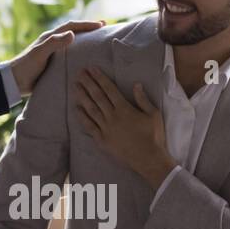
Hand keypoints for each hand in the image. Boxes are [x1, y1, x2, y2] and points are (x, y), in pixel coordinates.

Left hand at [8, 20, 104, 95]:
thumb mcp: (40, 54)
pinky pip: (70, 55)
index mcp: (50, 38)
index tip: (101, 24)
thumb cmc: (26, 67)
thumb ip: (54, 43)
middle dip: (88, 29)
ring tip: (98, 41)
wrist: (14, 82)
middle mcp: (52, 43)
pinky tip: (87, 59)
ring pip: (72, 43)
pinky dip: (80, 53)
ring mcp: (53, 53)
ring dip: (85, 40)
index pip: (71, 26)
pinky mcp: (53, 64)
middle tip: (103, 27)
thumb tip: (72, 34)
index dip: (86, 24)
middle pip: (73, 32)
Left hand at [73, 67, 176, 188]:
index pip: (109, 89)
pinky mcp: (102, 140)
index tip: (92, 69)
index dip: (100, 78)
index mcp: (124, 108)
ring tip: (75, 86)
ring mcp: (105, 129)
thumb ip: (143, 99)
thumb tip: (136, 84)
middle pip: (97, 96)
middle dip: (88, 83)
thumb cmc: (153, 136)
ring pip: (91, 109)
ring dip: (82, 96)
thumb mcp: (153, 114)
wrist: (148, 159)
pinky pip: (89, 126)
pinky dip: (82, 117)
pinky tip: (76, 108)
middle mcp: (112, 116)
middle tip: (79, 73)